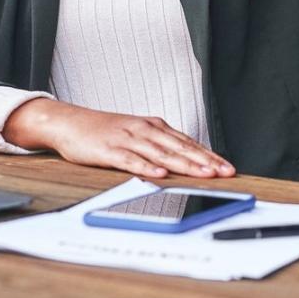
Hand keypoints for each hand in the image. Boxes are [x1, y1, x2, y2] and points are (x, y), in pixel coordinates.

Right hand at [3, 98, 234, 178]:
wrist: (70, 122)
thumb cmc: (105, 131)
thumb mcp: (137, 134)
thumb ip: (159, 146)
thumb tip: (185, 161)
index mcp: (154, 127)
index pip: (188, 142)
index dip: (209, 155)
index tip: (228, 167)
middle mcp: (145, 130)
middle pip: (180, 147)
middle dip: (205, 161)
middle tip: (225, 172)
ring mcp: (128, 139)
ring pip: (162, 153)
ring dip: (185, 165)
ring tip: (204, 174)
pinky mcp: (110, 150)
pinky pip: (131, 160)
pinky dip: (147, 167)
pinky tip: (161, 174)